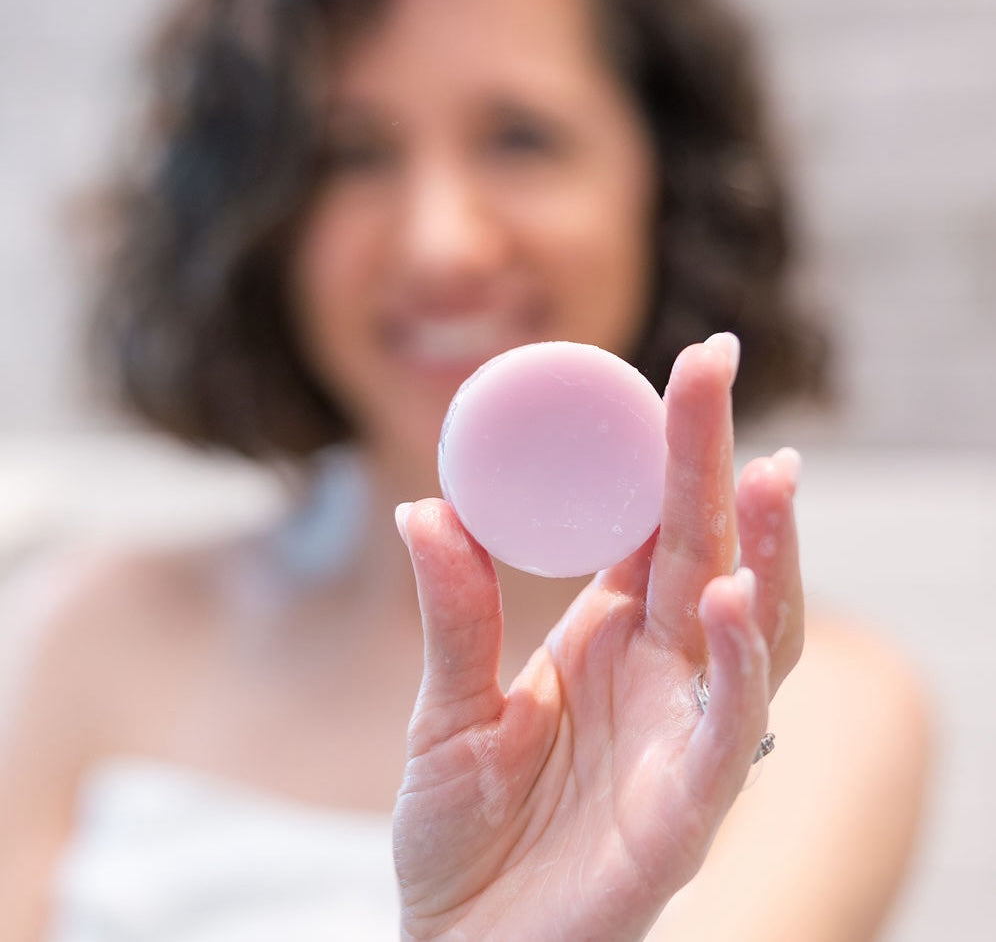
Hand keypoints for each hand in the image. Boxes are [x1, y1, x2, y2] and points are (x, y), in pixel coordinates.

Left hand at [392, 334, 802, 940]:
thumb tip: (424, 505)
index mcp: (607, 634)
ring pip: (755, 627)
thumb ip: (452, 613)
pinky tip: (737, 596)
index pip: (652, 523)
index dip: (665, 447)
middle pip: (707, 548)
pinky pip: (731, 727)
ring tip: (769, 468)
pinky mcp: (689, 809)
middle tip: (716, 363)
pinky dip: (743, 663)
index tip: (673, 368)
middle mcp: (659, 671)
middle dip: (717, 459)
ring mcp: (683, 734)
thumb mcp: (443, 709)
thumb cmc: (464, 833)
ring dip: (769, 548)